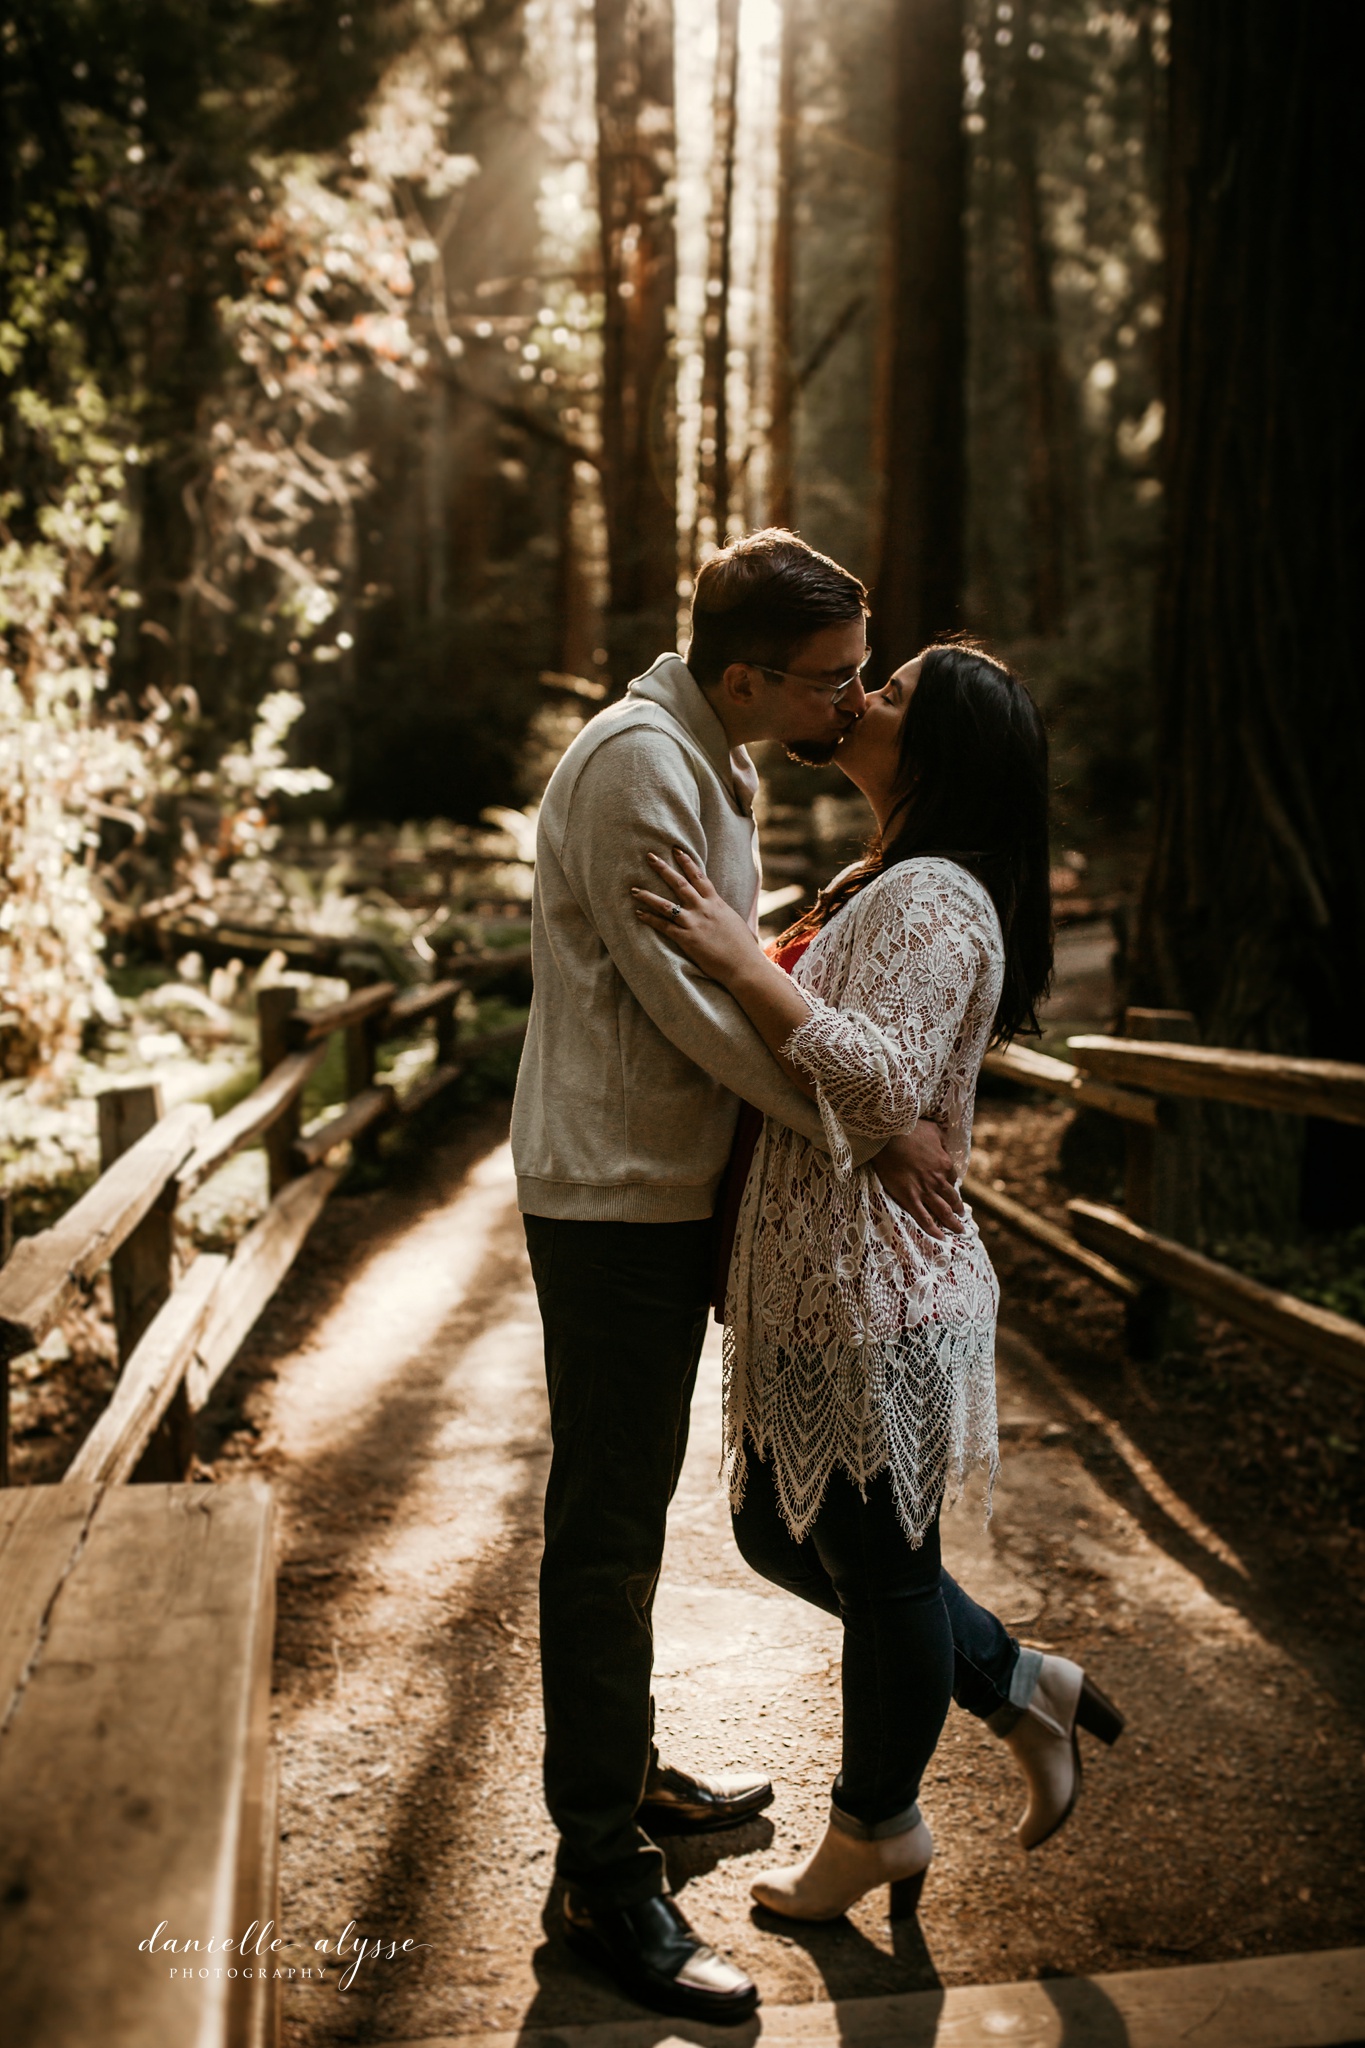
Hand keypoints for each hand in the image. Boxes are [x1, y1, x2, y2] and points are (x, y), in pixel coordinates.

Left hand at [632, 847, 760, 984]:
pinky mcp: (688, 939)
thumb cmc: (743, 948)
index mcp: (716, 903)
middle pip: (680, 884)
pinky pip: (664, 927)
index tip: (676, 849)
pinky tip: (638, 914)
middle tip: (649, 856)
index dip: (687, 862)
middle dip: (663, 869)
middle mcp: (704, 909)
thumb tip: (722, 911)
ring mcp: (694, 924)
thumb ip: (723, 913)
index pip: (699, 877)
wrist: (744, 966)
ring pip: (667, 905)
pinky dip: (650, 919)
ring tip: (634, 889)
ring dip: (649, 896)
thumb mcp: (734, 923)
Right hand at [873, 1122, 965, 1238]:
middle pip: (952, 1198)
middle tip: (962, 1216)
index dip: (952, 1185)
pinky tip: (941, 1238)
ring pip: (943, 1211)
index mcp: (945, 1165)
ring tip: (959, 1229)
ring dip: (953, 1222)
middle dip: (958, 1209)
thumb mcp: (932, 1129)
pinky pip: (924, 1218)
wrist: (887, 1139)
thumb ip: (942, 1137)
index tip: (952, 1191)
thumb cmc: (909, 1130)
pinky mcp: (909, 1198)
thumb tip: (947, 1138)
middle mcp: (938, 1181)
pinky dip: (934, 1230)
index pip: (953, 1179)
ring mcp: (924, 1191)